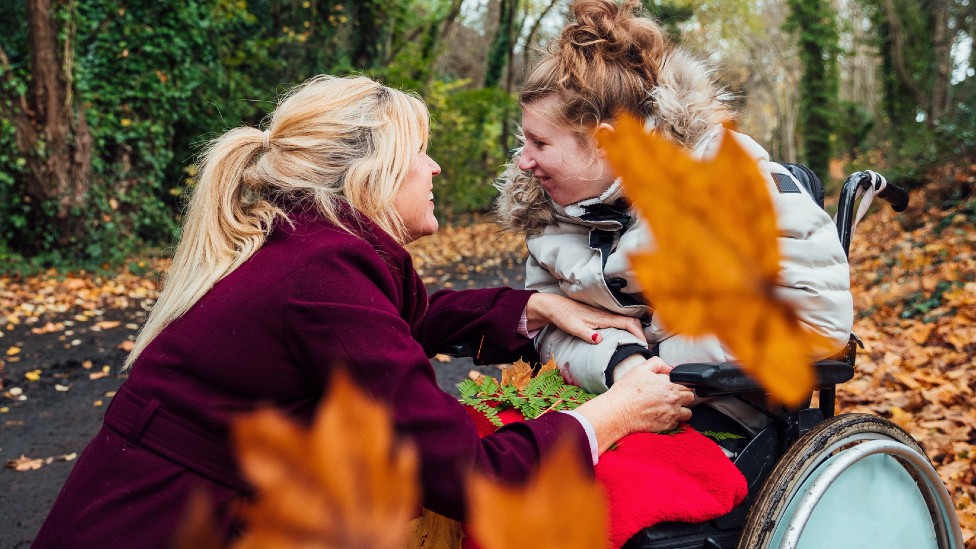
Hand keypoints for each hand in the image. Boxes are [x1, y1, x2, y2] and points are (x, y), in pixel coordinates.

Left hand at [525, 292, 644, 343]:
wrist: (554, 307)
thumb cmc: (564, 316)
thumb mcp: (574, 328)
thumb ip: (587, 334)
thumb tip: (600, 340)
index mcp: (603, 318)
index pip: (627, 323)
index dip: (638, 334)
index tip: (644, 345)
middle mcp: (606, 315)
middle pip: (631, 321)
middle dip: (641, 332)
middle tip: (645, 347)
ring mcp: (604, 315)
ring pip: (626, 320)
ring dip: (635, 330)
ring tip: (639, 344)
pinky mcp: (600, 317)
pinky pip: (619, 322)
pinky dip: (627, 328)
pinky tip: (625, 337)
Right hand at [574, 357, 693, 452]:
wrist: (618, 411)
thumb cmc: (627, 391)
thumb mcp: (640, 369)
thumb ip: (658, 363)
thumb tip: (670, 368)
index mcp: (669, 384)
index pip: (688, 384)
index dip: (681, 384)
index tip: (674, 386)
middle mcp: (674, 399)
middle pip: (691, 398)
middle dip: (684, 396)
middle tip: (672, 396)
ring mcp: (672, 414)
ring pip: (688, 413)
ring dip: (682, 410)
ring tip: (670, 408)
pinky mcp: (667, 426)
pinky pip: (678, 424)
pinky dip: (672, 420)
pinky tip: (663, 416)